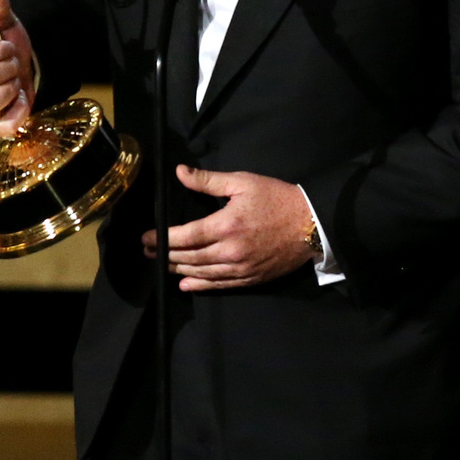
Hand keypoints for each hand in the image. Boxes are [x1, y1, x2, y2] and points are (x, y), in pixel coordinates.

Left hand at [141, 166, 315, 291]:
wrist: (311, 224)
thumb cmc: (277, 198)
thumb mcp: (243, 182)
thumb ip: (209, 181)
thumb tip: (180, 173)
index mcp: (226, 225)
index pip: (185, 236)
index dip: (163, 239)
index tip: (147, 237)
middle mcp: (230, 251)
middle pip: (189, 257)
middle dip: (165, 255)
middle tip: (148, 251)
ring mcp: (241, 268)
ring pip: (201, 273)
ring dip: (178, 270)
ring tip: (162, 264)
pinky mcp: (250, 278)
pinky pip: (220, 285)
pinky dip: (200, 285)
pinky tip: (186, 284)